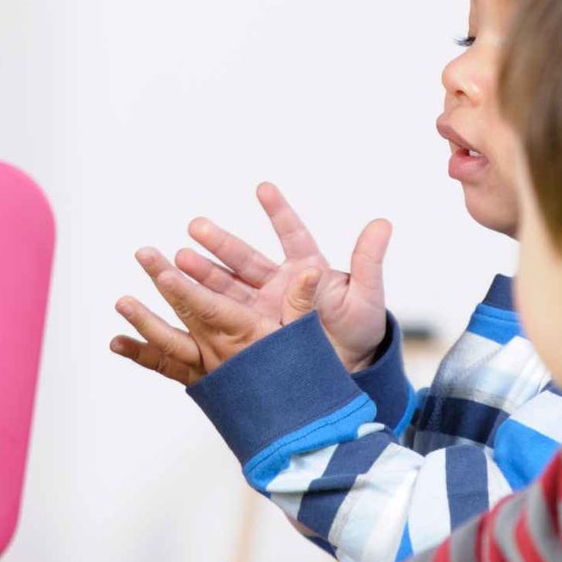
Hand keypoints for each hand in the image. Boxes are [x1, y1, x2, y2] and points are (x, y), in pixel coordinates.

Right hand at [118, 184, 390, 378]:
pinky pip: (222, 317)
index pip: (291, 235)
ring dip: (202, 272)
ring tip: (178, 259)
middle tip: (196, 226)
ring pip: (227, 285)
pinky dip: (200, 307)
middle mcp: (279, 284)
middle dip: (221, 243)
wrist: (349, 373)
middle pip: (246, 258)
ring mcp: (262, 307)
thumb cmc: (360, 332)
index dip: (279, 212)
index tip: (263, 188)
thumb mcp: (366, 297)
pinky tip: (177, 296)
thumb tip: (383, 223)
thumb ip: (368, 260)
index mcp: (306, 269)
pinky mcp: (251, 331)